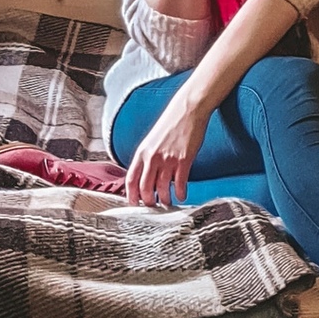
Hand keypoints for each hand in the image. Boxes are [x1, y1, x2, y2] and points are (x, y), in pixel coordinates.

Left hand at [124, 87, 211, 207]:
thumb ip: (146, 158)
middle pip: (145, 188)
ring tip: (168, 203)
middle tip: (154, 207)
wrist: (187, 110)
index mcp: (141, 152)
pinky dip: (181, 193)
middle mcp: (152, 157)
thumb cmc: (170, 125)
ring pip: (163, 189)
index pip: (130, 179)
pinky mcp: (184, 160)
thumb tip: (145, 176)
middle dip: (149, 202)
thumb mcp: (151, 141)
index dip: (131, 195)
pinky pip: (180, 183)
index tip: (134, 204)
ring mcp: (168, 159)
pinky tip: (182, 196)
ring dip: (166, 200)